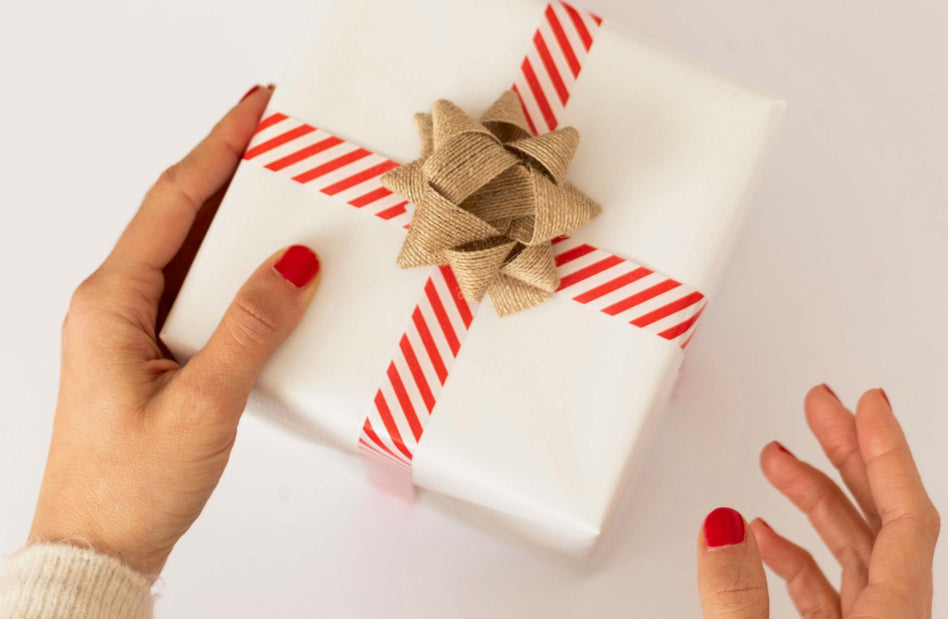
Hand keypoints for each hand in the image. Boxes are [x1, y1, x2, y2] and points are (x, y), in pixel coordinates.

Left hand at [29, 85, 320, 576]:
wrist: (97, 549)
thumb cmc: (128, 486)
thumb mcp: (203, 404)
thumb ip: (252, 328)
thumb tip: (294, 264)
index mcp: (110, 303)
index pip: (173, 201)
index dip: (217, 147)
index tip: (255, 110)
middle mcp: (113, 306)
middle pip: (180, 217)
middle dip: (230, 172)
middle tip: (279, 140)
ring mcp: (129, 330)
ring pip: (190, 255)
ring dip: (235, 222)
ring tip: (283, 193)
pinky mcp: (151, 355)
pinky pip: (197, 294)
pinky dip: (235, 272)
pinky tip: (268, 272)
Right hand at [696, 387, 939, 617]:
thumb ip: (738, 594)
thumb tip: (724, 529)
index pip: (908, 518)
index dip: (887, 452)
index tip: (870, 405)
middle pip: (884, 521)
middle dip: (848, 455)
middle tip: (821, 408)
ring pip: (855, 552)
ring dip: (813, 500)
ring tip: (776, 461)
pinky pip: (830, 590)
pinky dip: (797, 556)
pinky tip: (764, 534)